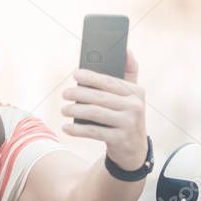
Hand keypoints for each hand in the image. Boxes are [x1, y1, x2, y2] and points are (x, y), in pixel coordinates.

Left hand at [60, 49, 147, 169]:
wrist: (134, 150)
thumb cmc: (126, 115)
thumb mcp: (131, 96)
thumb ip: (128, 73)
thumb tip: (126, 50)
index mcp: (137, 92)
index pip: (110, 82)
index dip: (91, 77)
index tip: (75, 74)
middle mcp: (136, 107)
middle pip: (100, 97)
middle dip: (79, 94)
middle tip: (64, 93)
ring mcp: (129, 124)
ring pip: (95, 113)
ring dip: (75, 111)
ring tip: (64, 109)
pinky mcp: (121, 139)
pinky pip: (94, 131)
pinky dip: (78, 129)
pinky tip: (66, 127)